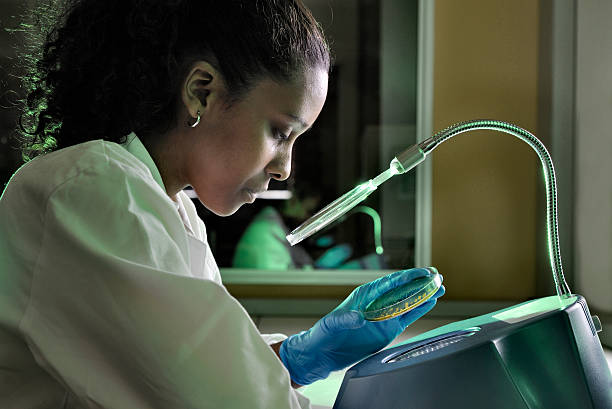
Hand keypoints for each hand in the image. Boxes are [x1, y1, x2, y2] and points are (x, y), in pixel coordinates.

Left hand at [279, 267, 444, 384]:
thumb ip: (345, 320)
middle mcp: (376, 303)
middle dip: (419, 282)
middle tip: (436, 276)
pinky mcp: (388, 329)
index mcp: (364, 296)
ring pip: (408, 302)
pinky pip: (407, 316)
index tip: (420, 273)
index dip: (405, 277)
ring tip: (440, 287)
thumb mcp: (332, 325)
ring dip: (424, 294)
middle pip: (402, 289)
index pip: (388, 283)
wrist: (323, 353)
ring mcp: (384, 316)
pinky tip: (431, 302)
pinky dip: (419, 309)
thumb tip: (359, 318)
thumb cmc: (324, 334)